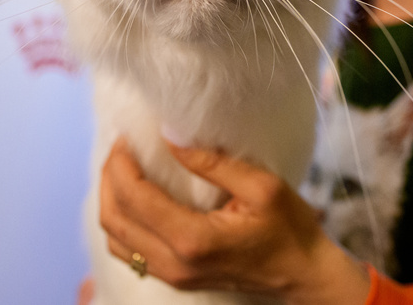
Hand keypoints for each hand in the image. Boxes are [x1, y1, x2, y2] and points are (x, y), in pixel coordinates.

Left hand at [98, 138, 371, 304]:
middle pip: (113, 218)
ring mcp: (172, 275)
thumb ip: (213, 162)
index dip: (121, 162)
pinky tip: (134, 197)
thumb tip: (170, 136)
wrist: (303, 275)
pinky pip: (128, 251)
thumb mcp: (260, 186)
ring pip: (114, 238)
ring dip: (110, 199)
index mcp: (192, 239)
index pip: (133, 197)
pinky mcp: (174, 277)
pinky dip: (121, 221)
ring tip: (123, 167)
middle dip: (109, 176)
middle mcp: (174, 263)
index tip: (126, 136)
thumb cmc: (290, 229)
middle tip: (121, 146)